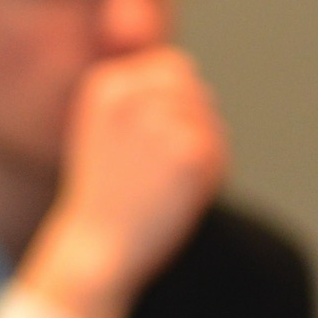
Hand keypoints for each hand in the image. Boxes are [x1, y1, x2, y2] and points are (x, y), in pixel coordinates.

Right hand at [17, 47, 227, 317]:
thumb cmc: (103, 198)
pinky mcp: (192, 150)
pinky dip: (211, 173)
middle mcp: (134, 94)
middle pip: (195, 89)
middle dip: (189, 122)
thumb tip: (191, 76)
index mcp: (106, 85)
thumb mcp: (105, 132)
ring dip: (201, 148)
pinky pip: (221, 149)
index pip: (171, 67)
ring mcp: (164, 121)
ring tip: (166, 183)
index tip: (149, 143)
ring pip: (210, 119)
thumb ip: (140, 99)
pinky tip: (181, 195)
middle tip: (162, 166)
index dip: (173, 103)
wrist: (96, 250)